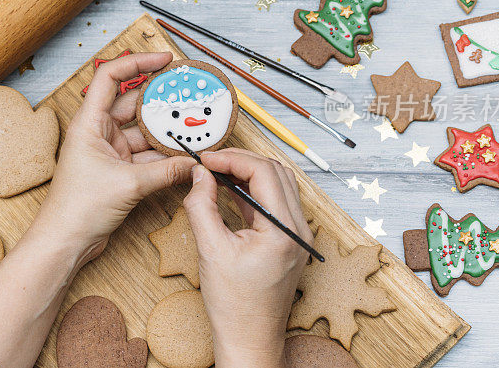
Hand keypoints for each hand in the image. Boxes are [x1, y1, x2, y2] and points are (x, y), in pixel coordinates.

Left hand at [32, 51, 195, 263]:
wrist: (66, 241)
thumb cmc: (78, 209)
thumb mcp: (129, 185)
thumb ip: (166, 172)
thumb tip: (194, 163)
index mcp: (89, 123)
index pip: (111, 77)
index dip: (138, 62)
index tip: (165, 60)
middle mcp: (98, 132)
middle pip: (134, 104)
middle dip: (162, 101)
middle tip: (189, 95)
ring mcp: (109, 151)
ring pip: (144, 132)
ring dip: (167, 132)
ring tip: (194, 127)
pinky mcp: (119, 170)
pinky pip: (146, 155)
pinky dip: (165, 156)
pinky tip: (186, 157)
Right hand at [183, 149, 311, 367]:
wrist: (249, 339)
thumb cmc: (234, 305)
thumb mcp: (210, 249)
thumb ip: (201, 206)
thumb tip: (200, 174)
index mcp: (283, 230)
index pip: (263, 172)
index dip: (232, 158)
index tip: (206, 159)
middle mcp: (298, 230)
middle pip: (275, 172)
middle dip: (241, 160)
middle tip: (211, 161)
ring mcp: (297, 236)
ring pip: (278, 184)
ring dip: (248, 173)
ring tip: (218, 173)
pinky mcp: (289, 242)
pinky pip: (274, 203)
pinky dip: (253, 191)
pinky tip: (230, 190)